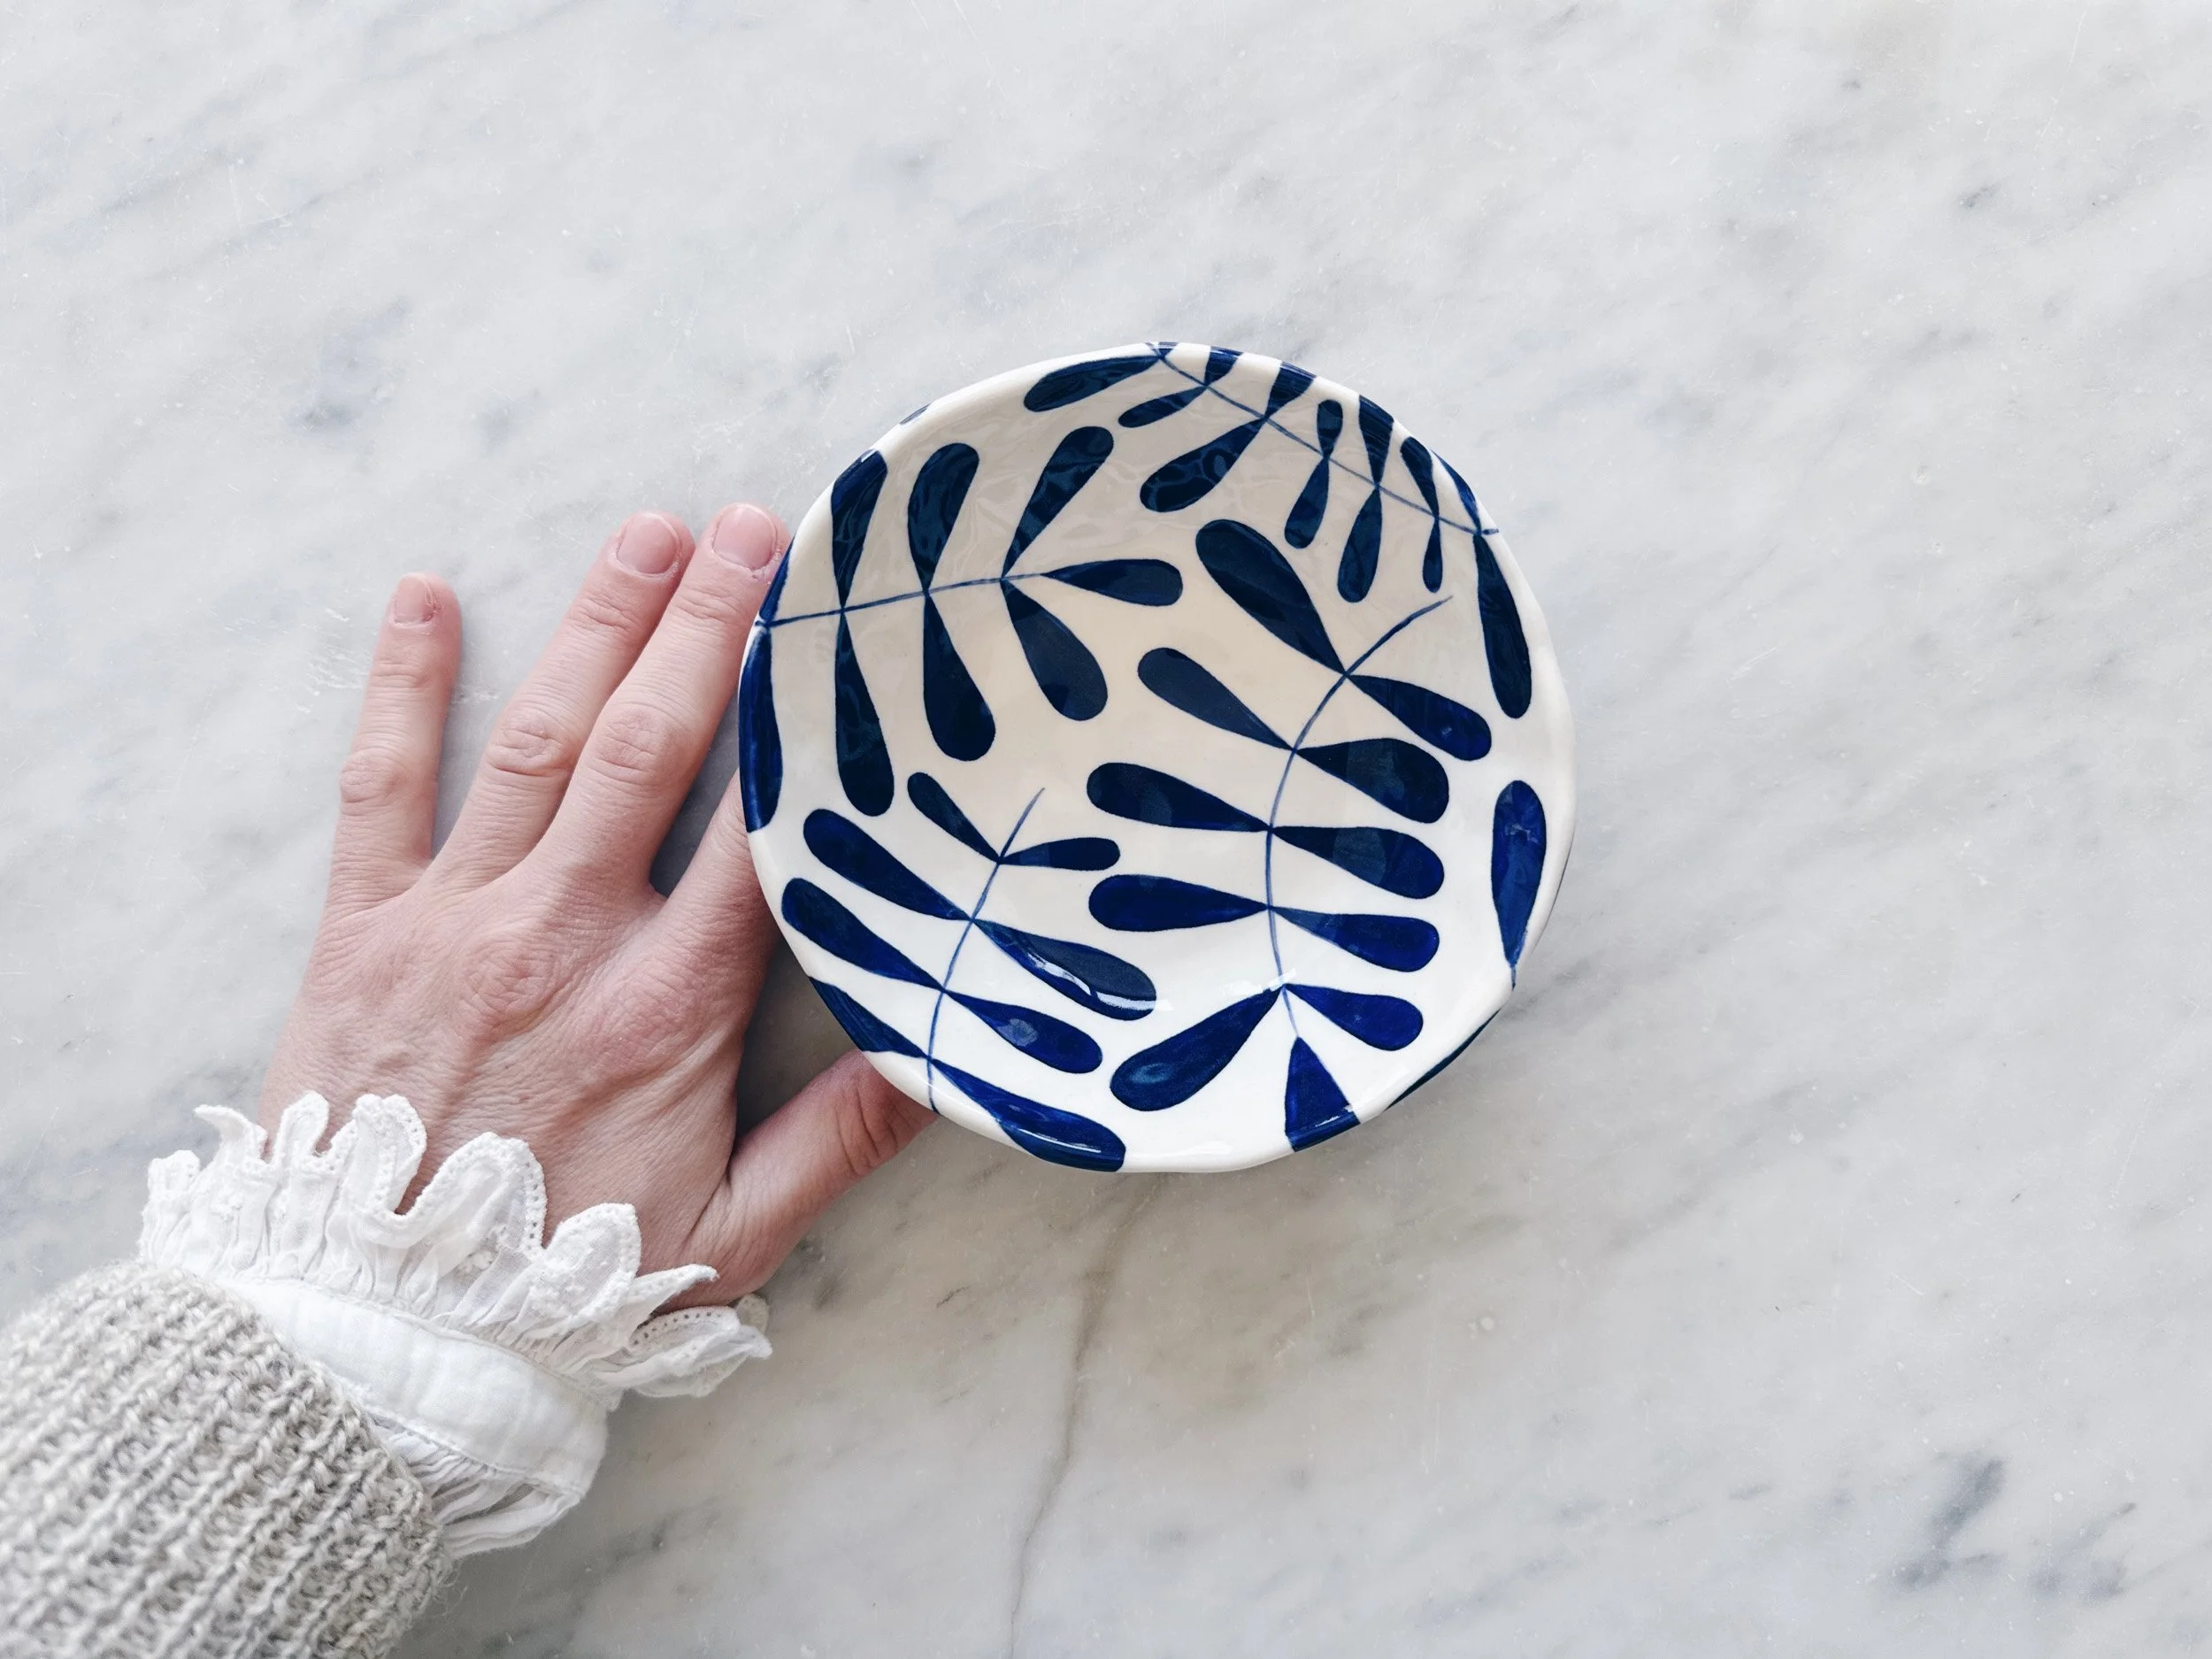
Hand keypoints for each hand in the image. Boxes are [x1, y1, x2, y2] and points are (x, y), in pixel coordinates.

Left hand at [260, 504, 931, 1307]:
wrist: (375, 1322)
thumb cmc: (565, 1279)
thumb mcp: (731, 1229)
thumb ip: (842, 1139)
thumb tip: (951, 1057)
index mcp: (668, 1002)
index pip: (757, 830)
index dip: (802, 725)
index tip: (844, 636)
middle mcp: (566, 934)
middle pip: (651, 748)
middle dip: (708, 628)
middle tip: (755, 527)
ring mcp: (457, 919)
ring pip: (539, 742)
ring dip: (595, 627)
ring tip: (648, 535)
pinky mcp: (362, 928)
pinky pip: (380, 785)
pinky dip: (400, 687)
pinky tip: (422, 596)